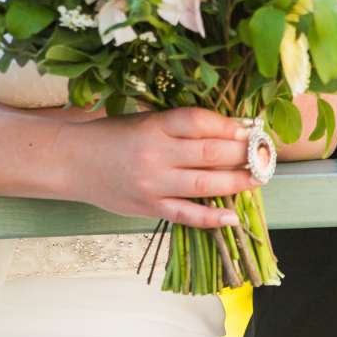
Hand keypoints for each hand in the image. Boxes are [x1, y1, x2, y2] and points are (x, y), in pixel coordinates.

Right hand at [60, 107, 262, 228]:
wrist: (71, 162)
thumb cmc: (111, 136)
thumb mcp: (143, 119)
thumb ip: (178, 125)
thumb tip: (226, 130)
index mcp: (154, 125)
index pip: (198, 122)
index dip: (229, 125)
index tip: (250, 127)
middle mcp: (155, 154)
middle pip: (208, 153)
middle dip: (242, 153)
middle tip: (265, 153)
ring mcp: (152, 184)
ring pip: (203, 184)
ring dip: (236, 182)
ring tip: (259, 177)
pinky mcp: (149, 207)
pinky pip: (185, 214)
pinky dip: (210, 217)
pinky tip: (233, 215)